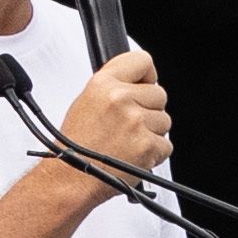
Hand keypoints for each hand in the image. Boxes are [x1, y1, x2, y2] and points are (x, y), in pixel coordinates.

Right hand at [58, 47, 171, 183]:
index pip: (142, 61)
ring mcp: (135, 122)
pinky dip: (154, 153)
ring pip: (164, 120)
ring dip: (151, 132)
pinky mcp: (147, 145)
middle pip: (160, 94)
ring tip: (127, 141)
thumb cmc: (76, 144)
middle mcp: (120, 99)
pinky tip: (133, 154)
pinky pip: (166, 145)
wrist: (71, 176)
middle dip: (149, 109)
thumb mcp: (87, 101)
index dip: (147, 75)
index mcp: (103, 83)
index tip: (143, 85)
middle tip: (129, 124)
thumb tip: (140, 82)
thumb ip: (115, 87)